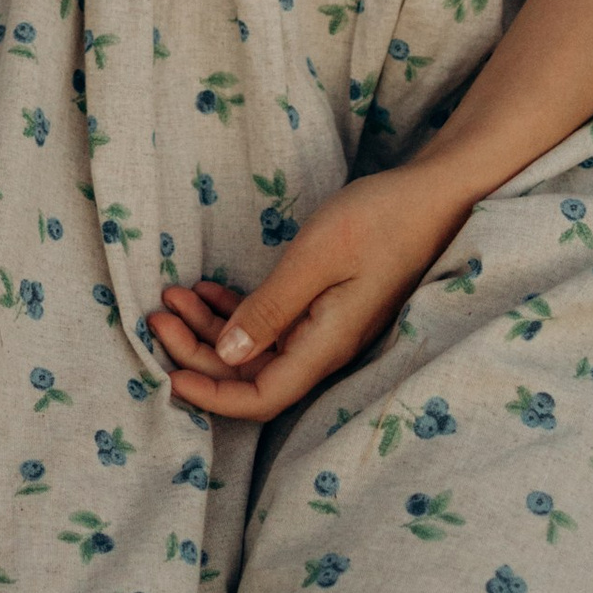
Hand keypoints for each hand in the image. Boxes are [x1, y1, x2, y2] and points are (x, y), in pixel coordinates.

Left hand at [151, 163, 472, 419]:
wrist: (435, 195)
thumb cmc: (379, 219)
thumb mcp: (315, 258)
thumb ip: (270, 310)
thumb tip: (227, 356)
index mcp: (325, 346)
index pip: (261, 398)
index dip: (212, 395)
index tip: (167, 374)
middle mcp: (325, 347)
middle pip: (252, 374)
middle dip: (198, 351)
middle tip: (157, 315)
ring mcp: (327, 328)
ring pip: (258, 348)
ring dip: (211, 327)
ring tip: (172, 297)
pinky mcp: (327, 307)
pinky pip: (273, 325)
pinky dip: (236, 310)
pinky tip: (207, 289)